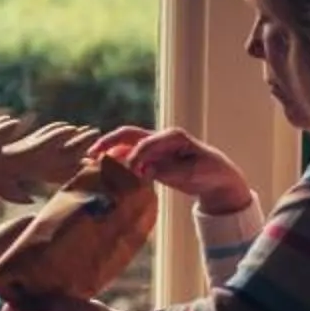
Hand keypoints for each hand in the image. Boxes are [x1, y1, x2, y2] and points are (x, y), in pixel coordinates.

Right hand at [105, 123, 252, 218]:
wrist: (217, 176)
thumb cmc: (209, 171)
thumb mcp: (194, 173)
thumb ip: (170, 171)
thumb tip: (145, 171)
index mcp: (173, 136)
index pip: (146, 144)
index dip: (135, 158)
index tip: (129, 174)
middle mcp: (160, 137)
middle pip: (129, 134)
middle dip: (109, 142)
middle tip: (92, 154)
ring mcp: (154, 147)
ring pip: (125, 144)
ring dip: (109, 151)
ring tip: (92, 162)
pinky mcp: (150, 158)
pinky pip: (129, 155)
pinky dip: (116, 160)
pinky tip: (105, 170)